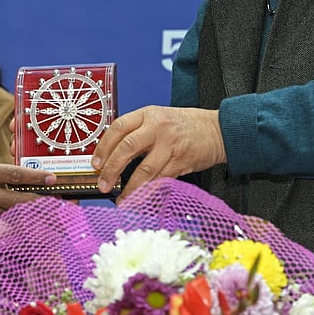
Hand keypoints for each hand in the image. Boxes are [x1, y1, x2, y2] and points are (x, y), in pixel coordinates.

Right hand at [0, 156, 55, 223]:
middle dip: (39, 201)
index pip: (15, 175)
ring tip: (40, 208)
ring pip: (8, 212)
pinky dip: (5, 216)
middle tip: (55, 201)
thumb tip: (4, 177)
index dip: (36, 177)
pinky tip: (14, 215)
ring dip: (24, 211)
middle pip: (17, 200)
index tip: (51, 178)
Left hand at [91, 106, 225, 198]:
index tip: (96, 163)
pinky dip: (150, 192)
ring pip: (145, 168)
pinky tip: (141, 199)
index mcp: (147, 115)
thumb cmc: (185, 125)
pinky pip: (162, 180)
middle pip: (127, 148)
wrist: (217, 129)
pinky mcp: (181, 161)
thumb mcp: (158, 118)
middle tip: (103, 184)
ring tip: (121, 199)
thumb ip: (137, 132)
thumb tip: (112, 155)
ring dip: (130, 187)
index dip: (104, 147)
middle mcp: (157, 127)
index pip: (118, 127)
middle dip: (112, 168)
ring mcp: (170, 144)